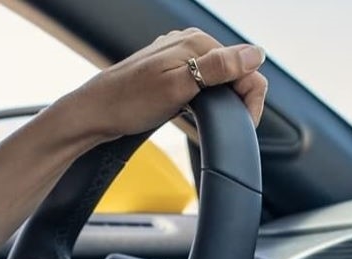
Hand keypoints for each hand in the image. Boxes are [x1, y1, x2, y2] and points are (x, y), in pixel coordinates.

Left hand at [56, 28, 267, 143]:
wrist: (95, 113)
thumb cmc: (130, 102)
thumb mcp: (179, 87)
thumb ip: (219, 68)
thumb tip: (256, 53)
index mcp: (197, 42)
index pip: (247, 65)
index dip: (250, 98)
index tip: (242, 123)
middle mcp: (191, 43)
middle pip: (236, 70)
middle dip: (237, 99)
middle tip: (220, 124)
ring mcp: (182, 55)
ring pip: (222, 78)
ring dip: (222, 101)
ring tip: (204, 119)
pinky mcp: (174, 69)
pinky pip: (205, 81)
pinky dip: (208, 99)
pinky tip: (196, 111)